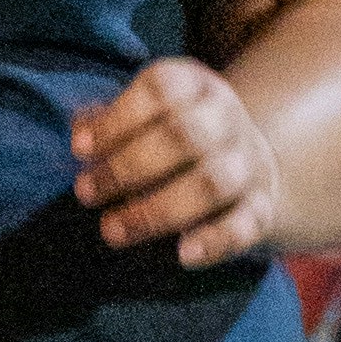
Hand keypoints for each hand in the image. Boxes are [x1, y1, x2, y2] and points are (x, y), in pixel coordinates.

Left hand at [70, 52, 285, 266]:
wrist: (249, 163)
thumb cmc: (176, 139)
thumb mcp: (147, 116)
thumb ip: (110, 120)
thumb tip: (79, 129)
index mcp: (197, 86)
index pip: (162, 89)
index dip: (118, 118)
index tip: (80, 148)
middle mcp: (226, 119)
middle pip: (184, 134)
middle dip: (128, 166)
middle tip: (85, 192)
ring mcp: (248, 163)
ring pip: (212, 182)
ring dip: (157, 209)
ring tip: (112, 230)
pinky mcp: (261, 207)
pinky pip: (246, 224)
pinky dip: (217, 240)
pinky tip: (182, 254)